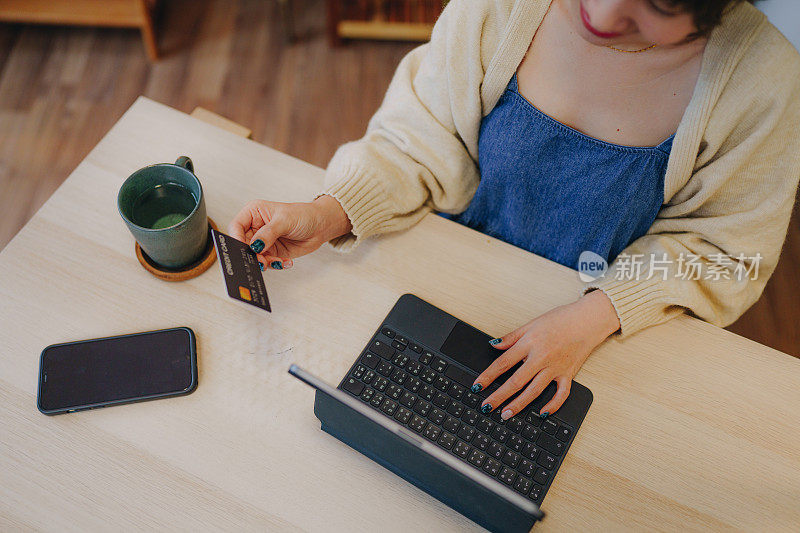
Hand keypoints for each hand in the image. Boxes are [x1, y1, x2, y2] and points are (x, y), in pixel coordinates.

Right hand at [227, 195, 352, 269]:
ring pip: (254, 256)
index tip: (246, 250)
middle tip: (261, 262)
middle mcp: (255, 227)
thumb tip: (255, 246)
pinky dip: (275, 264)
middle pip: (243, 245)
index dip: (237, 239)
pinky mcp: (272, 252)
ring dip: (265, 262)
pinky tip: (286, 262)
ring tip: (278, 262)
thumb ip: (268, 233)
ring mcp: (263, 241)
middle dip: (252, 255)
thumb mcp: (284, 220)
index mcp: (253, 212)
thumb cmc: (303, 215)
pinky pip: (267, 262)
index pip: (236, 227)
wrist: (320, 226)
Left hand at [472, 290, 619, 419]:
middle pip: (516, 381)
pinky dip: (553, 406)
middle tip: (487, 407)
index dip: (488, 376)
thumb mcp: (531, 324)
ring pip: (535, 391)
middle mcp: (541, 358)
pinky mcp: (569, 374)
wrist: (588, 320)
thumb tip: (493, 344)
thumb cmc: (560, 319)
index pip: (503, 363)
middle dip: (499, 396)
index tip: (477, 386)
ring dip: (519, 404)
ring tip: (506, 414)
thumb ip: (511, 337)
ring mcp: (556, 368)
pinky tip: (543, 414)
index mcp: (530, 344)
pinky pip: (561, 394)